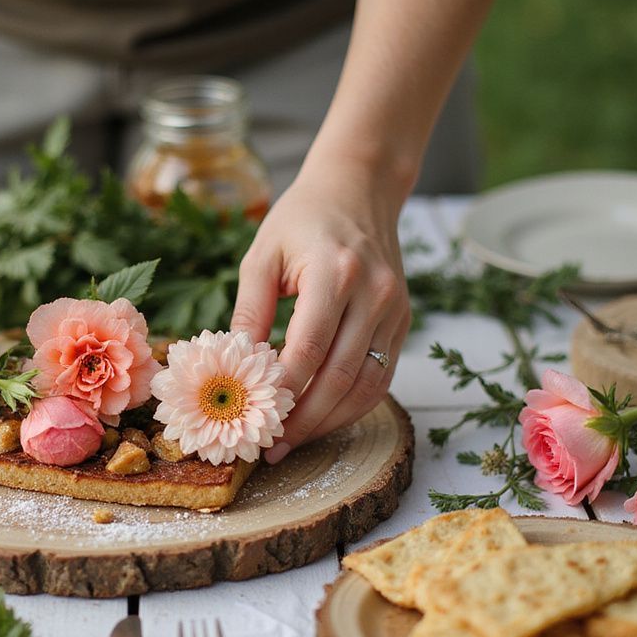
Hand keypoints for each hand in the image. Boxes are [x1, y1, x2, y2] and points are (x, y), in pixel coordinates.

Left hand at [230, 157, 410, 459]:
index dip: (283, 391)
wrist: (358, 189)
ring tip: (295, 441)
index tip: (253, 419)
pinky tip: (323, 419)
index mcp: (335, 272)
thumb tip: (233, 367)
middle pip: (341, 376)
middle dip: (305, 420)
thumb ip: (249, 310)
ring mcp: (395, 309)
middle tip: (273, 447)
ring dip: (331, 421)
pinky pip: (382, 377)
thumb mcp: (262, 255)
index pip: (309, 348)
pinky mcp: (403, 321)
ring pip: (367, 385)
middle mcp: (374, 294)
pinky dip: (353, 405)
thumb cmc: (300, 220)